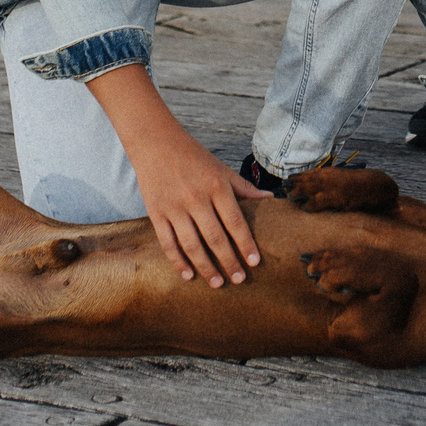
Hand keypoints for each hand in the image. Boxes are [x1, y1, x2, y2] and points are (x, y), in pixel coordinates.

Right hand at [130, 132, 268, 285]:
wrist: (155, 142)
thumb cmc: (193, 156)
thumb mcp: (221, 168)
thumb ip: (244, 187)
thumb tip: (270, 199)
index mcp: (216, 185)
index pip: (235, 221)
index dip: (246, 243)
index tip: (255, 262)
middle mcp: (196, 198)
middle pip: (215, 237)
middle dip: (229, 261)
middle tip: (239, 280)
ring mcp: (174, 207)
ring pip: (192, 244)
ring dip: (205, 267)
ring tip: (218, 283)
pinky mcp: (156, 213)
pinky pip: (167, 243)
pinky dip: (177, 261)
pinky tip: (188, 275)